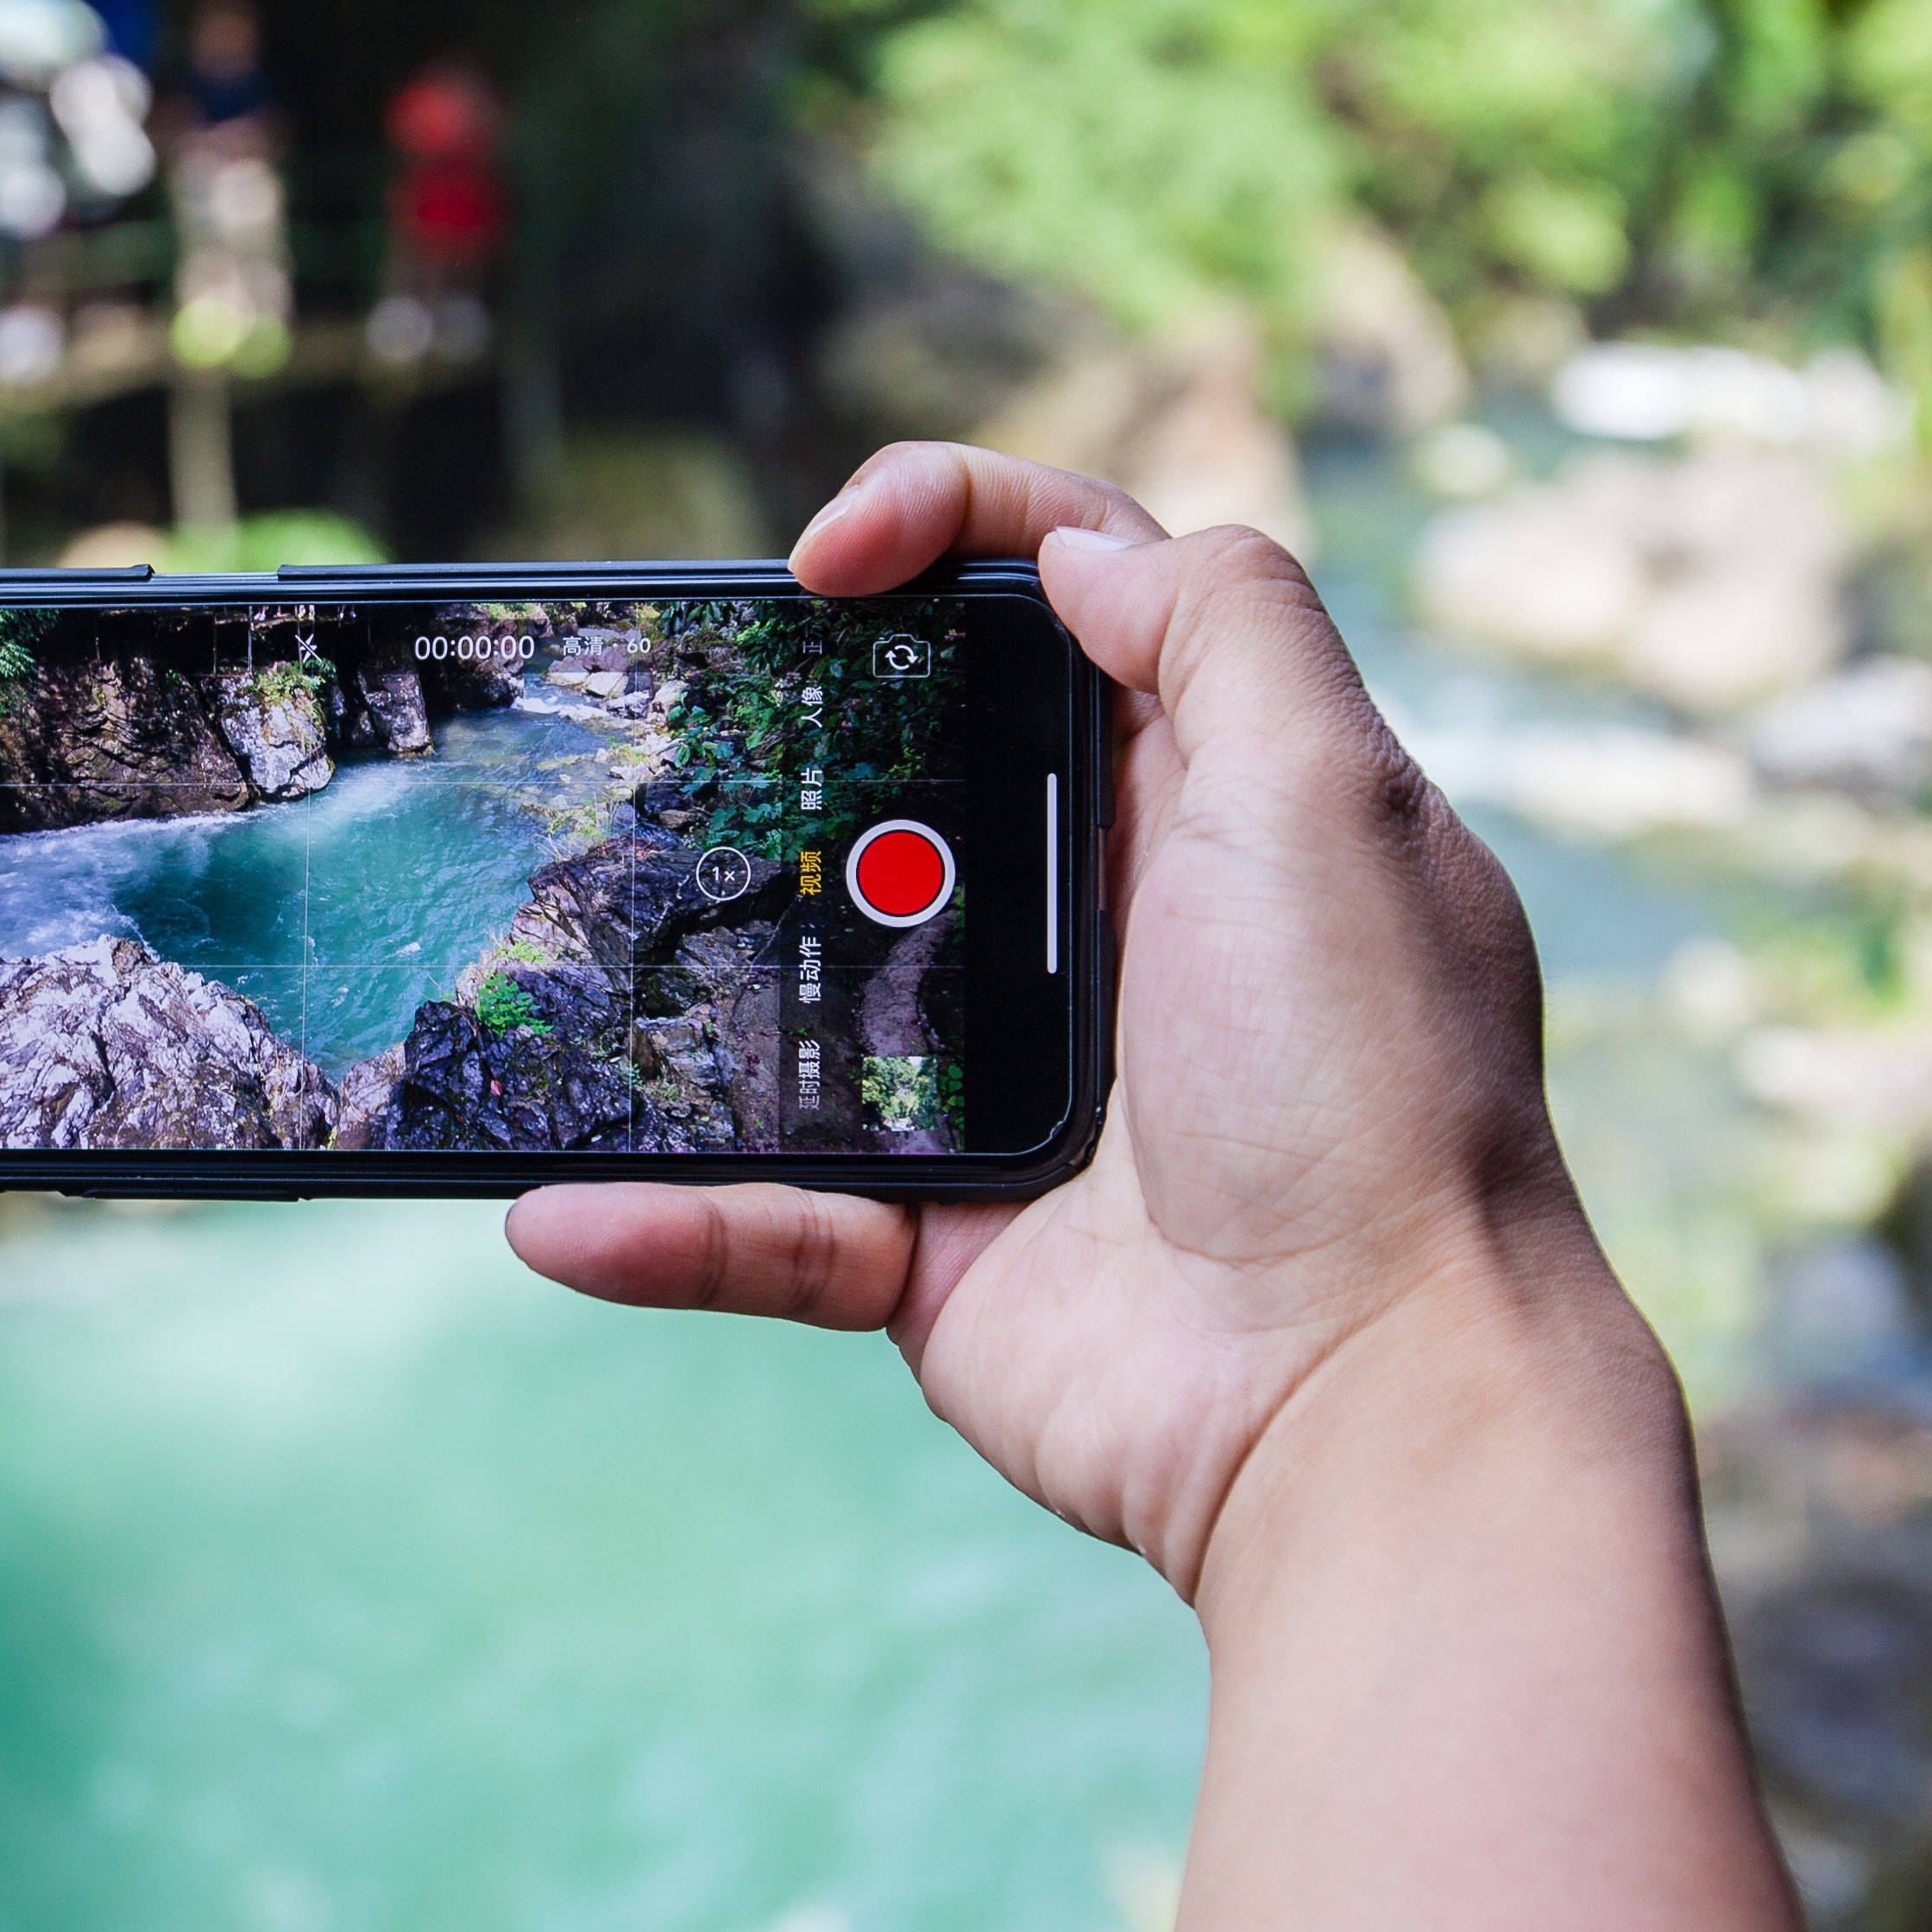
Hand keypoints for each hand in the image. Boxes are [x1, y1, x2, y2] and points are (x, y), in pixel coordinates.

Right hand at [506, 444, 1653, 1600]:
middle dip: (780, 730)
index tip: (826, 555)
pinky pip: (760, 1219)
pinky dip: (664, 1227)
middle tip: (679, 719)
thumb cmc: (1372, 1094)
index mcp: (1213, 800)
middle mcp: (1103, 926)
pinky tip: (563, 1215)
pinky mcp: (931, 1243)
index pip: (1071, 591)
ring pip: (796, 994)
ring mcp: (1002, 1088)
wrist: (1361, 1405)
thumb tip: (1081, 553)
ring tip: (559, 946)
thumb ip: (1224, 631)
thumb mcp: (1334, 803)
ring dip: (679, 981)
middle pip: (904, 770)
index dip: (948, 526)